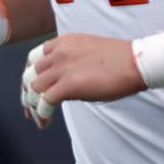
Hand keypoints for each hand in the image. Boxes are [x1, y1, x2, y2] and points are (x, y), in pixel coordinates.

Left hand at [24, 35, 145, 120]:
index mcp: (62, 42)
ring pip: (34, 88)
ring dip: (33, 105)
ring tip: (38, 118)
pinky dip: (41, 113)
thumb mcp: (87, 51)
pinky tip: (45, 121)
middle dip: (27, 92)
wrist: (135, 62)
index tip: (30, 89)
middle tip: (29, 108)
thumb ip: (70, 62)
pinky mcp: (68, 85)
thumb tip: (64, 81)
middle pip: (30, 74)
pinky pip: (45, 101)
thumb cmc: (119, 60)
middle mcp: (57, 52)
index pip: (34, 59)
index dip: (30, 75)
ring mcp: (61, 68)